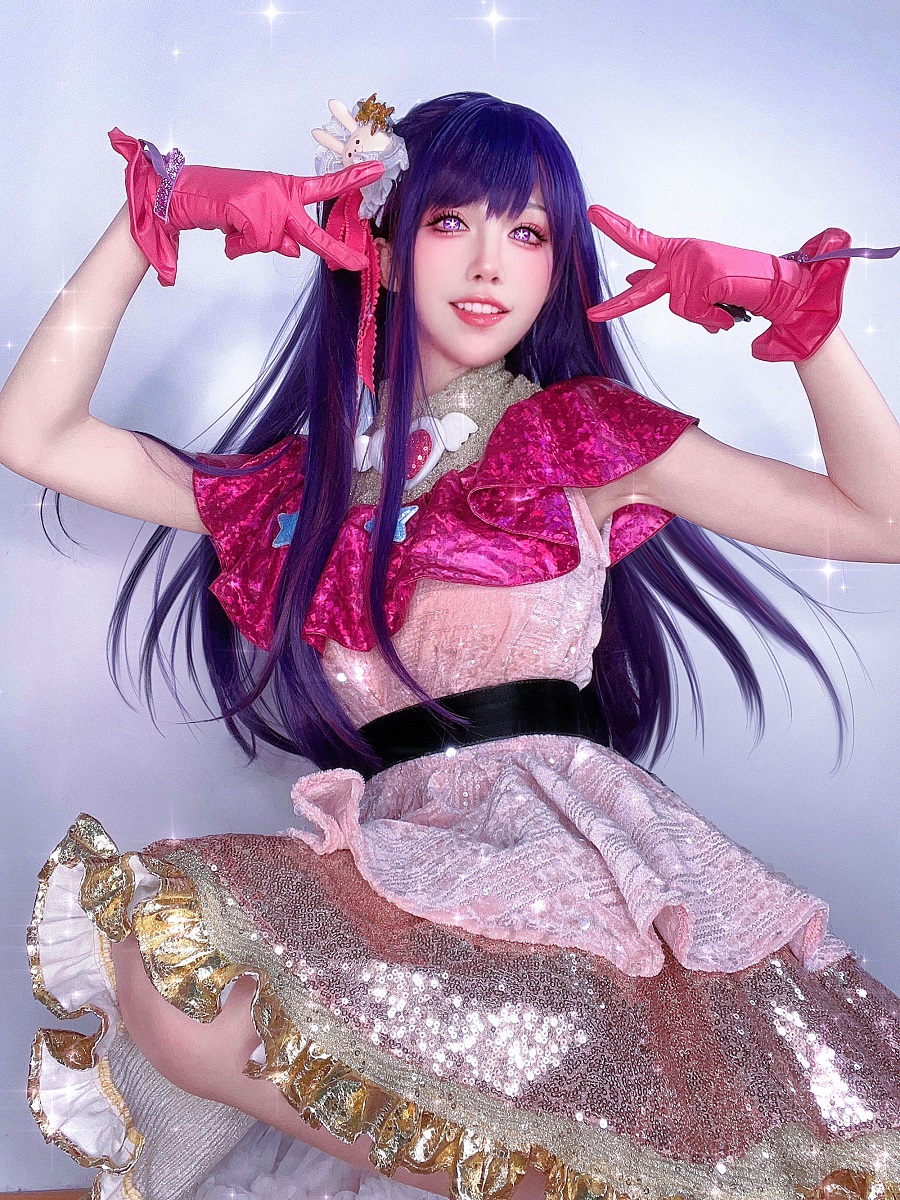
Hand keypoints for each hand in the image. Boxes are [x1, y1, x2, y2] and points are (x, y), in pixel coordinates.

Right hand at [109, 128, 384, 283]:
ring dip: (252, 244)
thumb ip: (280, 236)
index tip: (378, 171)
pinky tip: (227, 229)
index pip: (323, 187)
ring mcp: (266, 199)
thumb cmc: (220, 206)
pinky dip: (239, 243)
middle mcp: (280, 191)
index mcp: (284, 189)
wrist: (181, 193)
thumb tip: (296, 251)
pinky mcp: (248, 207)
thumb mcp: (256, 224)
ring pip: (275, 243)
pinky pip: (254, 242)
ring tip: (234, 227)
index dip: (351, 180)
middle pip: (311, 231)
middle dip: (334, 251)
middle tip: (357, 264)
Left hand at [586, 204, 850, 360]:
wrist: (779, 288)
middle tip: (592, 312)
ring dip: (703, 317)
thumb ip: (666, 286)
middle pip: (647, 284)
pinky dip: (714, 318)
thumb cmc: (740, 290)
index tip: (593, 214)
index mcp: (679, 253)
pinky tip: (729, 308)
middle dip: (618, 303)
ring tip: (724, 307)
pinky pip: (697, 312)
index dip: (617, 228)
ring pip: (680, 309)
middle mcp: (684, 253)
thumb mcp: (698, 290)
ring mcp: (694, 262)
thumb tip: (629, 281)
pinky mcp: (707, 274)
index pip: (642, 241)